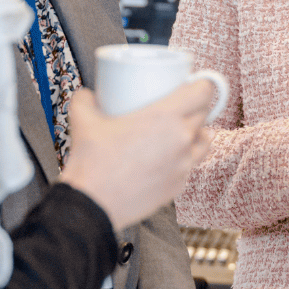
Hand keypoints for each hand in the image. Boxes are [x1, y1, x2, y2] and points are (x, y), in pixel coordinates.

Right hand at [59, 86, 212, 230]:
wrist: (92, 205)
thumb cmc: (92, 162)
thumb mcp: (83, 121)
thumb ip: (85, 100)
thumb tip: (87, 94)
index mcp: (164, 117)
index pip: (203, 92)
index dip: (203, 84)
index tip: (195, 83)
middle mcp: (181, 139)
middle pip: (204, 114)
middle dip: (196, 106)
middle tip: (179, 105)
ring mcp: (183, 164)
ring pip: (204, 141)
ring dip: (197, 132)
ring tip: (181, 131)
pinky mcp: (179, 185)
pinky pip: (191, 165)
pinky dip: (185, 158)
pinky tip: (170, 157)